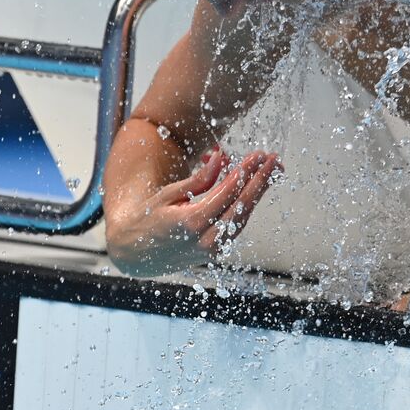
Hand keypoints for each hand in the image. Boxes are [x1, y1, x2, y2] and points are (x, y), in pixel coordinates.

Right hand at [108, 148, 281, 276]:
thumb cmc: (148, 218)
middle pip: (242, 207)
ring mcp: (212, 250)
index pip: (227, 193)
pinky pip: (235, 226)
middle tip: (273, 160)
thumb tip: (222, 156)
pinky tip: (251, 188)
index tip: (257, 155)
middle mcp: (205, 241)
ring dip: (257, 193)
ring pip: (243, 218)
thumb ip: (199, 179)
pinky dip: (244, 206)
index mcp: (191, 223)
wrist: (135, 253)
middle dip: (260, 181)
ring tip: (268, 171)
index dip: (245, 172)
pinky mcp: (214, 252)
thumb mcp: (169, 194)